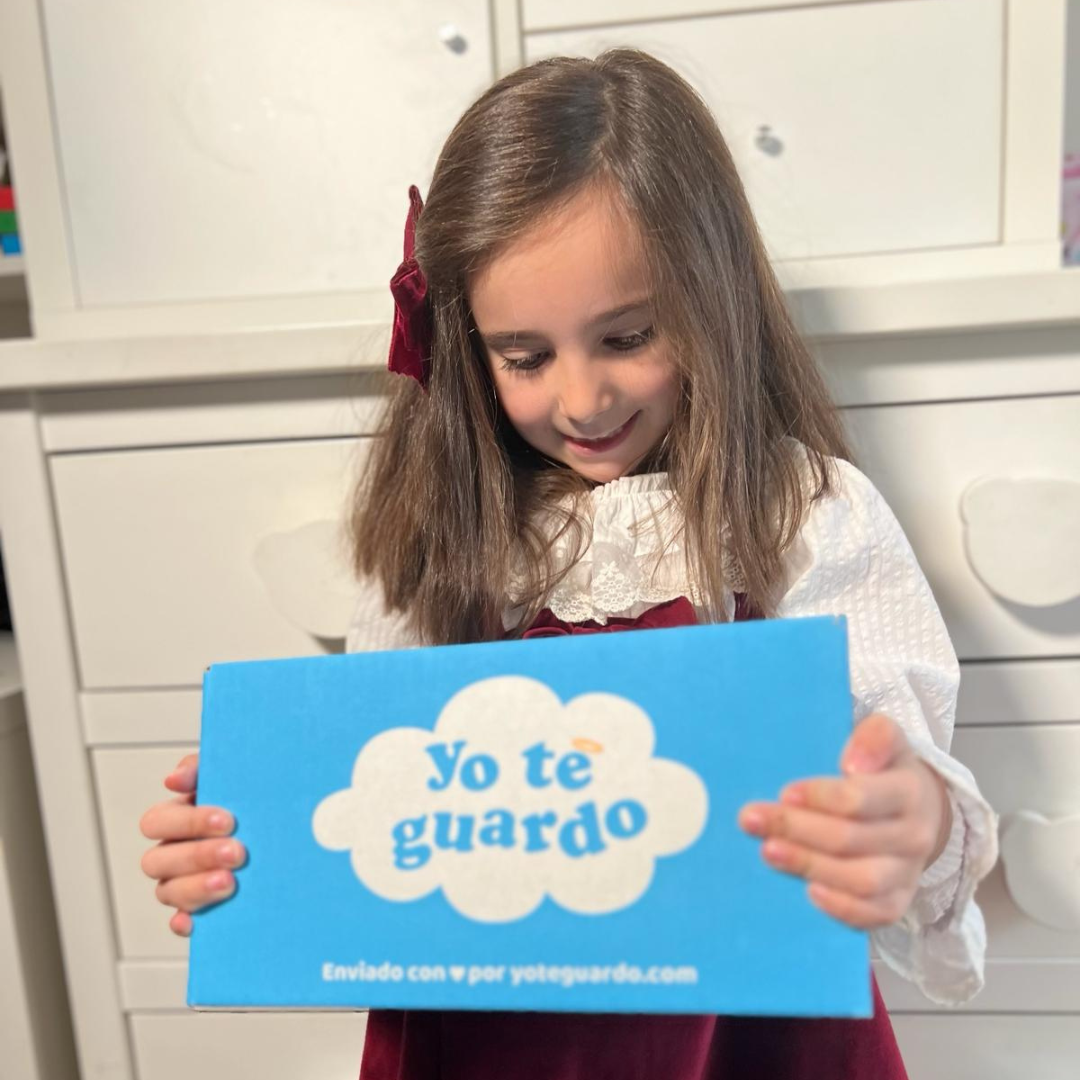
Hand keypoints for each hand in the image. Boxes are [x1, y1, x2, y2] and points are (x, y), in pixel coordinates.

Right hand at [138, 752, 245, 936]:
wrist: (291, 828)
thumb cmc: (252, 797)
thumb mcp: (233, 774)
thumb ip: (203, 769)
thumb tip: (175, 779)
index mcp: (176, 818)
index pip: (157, 822)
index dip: (188, 822)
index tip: (228, 821)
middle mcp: (172, 852)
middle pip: (158, 860)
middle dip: (197, 856)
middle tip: (237, 853)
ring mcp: (182, 883)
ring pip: (167, 892)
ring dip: (196, 887)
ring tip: (230, 882)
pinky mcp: (200, 910)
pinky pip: (181, 922)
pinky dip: (186, 922)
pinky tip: (198, 921)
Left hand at [737, 713, 950, 928]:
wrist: (922, 810)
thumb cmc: (886, 771)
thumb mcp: (886, 740)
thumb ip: (874, 738)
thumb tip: (852, 763)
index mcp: (909, 792)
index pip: (862, 798)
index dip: (821, 797)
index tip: (785, 792)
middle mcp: (914, 836)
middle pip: (850, 839)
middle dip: (796, 829)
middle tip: (751, 819)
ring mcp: (907, 874)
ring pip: (860, 880)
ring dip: (809, 866)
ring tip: (768, 851)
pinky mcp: (897, 901)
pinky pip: (873, 914)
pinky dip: (840, 907)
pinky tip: (808, 891)